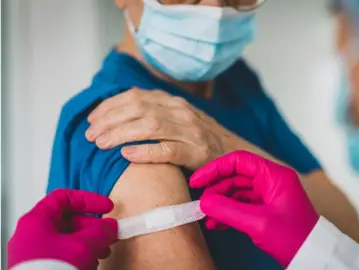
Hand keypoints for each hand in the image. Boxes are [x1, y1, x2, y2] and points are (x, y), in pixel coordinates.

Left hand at [8, 189, 117, 269]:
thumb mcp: (83, 245)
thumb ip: (101, 231)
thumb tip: (111, 226)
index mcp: (36, 221)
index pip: (63, 198)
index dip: (88, 199)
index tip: (106, 207)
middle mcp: (32, 234)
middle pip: (67, 220)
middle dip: (93, 226)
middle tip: (108, 233)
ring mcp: (35, 252)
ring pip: (67, 238)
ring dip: (89, 242)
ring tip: (103, 252)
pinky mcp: (41, 266)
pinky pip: (63, 254)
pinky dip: (80, 255)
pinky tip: (91, 262)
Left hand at [86, 88, 232, 169]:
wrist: (232, 152)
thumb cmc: (197, 138)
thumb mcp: (176, 117)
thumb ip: (153, 112)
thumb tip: (116, 113)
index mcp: (173, 101)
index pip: (135, 96)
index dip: (109, 106)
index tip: (91, 119)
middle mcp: (181, 111)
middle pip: (138, 109)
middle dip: (110, 120)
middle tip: (90, 135)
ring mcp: (190, 131)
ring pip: (150, 127)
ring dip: (120, 134)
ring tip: (101, 144)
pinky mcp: (197, 152)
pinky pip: (168, 150)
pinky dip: (146, 151)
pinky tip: (127, 155)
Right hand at [190, 151, 318, 267]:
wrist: (314, 257)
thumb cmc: (294, 237)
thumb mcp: (258, 222)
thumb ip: (228, 210)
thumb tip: (204, 202)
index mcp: (274, 175)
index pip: (239, 161)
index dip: (215, 168)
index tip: (197, 180)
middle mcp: (272, 181)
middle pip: (236, 176)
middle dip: (216, 189)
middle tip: (201, 203)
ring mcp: (269, 195)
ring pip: (237, 192)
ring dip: (220, 203)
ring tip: (207, 217)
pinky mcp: (267, 210)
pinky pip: (242, 205)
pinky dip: (229, 213)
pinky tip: (217, 224)